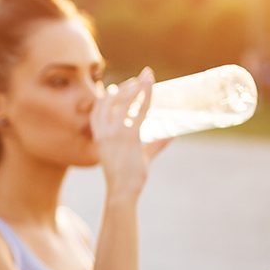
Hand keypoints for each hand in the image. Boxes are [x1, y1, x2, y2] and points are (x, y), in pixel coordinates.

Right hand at [90, 67, 170, 198]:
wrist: (123, 191)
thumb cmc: (129, 178)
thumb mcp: (140, 156)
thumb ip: (155, 144)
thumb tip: (172, 134)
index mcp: (100, 137)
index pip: (97, 110)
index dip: (105, 97)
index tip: (113, 86)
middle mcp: (104, 132)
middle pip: (109, 100)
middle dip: (124, 86)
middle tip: (139, 78)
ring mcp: (115, 133)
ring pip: (123, 101)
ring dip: (134, 87)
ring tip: (145, 78)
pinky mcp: (128, 136)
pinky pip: (138, 111)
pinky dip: (145, 96)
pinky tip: (150, 87)